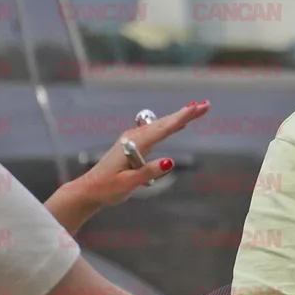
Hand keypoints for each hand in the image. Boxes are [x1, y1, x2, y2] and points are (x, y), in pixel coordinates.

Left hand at [45, 101, 210, 232]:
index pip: (163, 129)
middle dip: (186, 113)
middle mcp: (134, 137)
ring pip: (161, 125)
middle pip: (165, 122)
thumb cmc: (106, 188)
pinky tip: (177, 124)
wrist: (89, 189)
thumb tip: (170, 162)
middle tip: (205, 105)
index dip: (183, 118)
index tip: (197, 107)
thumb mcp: (128, 184)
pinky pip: (156, 131)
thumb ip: (148, 172)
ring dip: (179, 117)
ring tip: (196, 109)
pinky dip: (170, 125)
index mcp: (135, 144)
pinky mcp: (134, 144)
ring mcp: (133, 139)